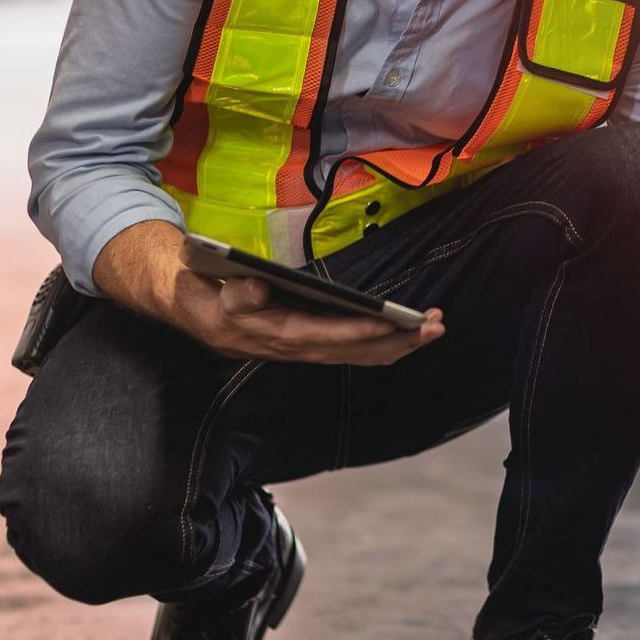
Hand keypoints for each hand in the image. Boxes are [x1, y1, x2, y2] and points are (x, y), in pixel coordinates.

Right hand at [180, 275, 444, 364]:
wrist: (203, 317)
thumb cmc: (216, 297)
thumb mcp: (218, 291)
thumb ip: (237, 292)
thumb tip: (258, 284)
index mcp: (280, 333)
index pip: (328, 335)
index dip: (360, 330)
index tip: (392, 321)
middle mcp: (302, 348)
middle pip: (357, 351)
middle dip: (398, 340)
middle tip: (436, 325)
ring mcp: (313, 351)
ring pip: (364, 355)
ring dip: (402, 343)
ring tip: (435, 326)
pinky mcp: (319, 347)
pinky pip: (360, 352)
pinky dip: (389, 344)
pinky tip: (412, 334)